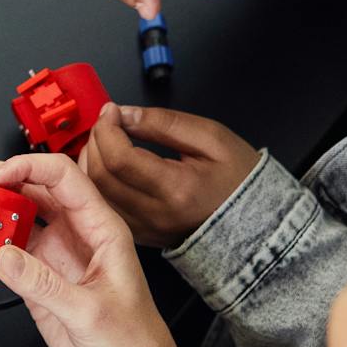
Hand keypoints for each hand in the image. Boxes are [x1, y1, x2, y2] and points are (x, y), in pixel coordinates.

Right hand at [0, 154, 182, 346]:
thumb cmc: (134, 343)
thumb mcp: (89, 312)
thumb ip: (43, 284)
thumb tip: (2, 254)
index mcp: (101, 228)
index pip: (62, 177)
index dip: (26, 168)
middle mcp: (76, 234)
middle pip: (33, 188)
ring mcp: (55, 254)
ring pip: (17, 215)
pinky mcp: (39, 277)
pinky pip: (7, 249)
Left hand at [81, 104, 260, 244]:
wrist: (256, 220)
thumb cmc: (239, 179)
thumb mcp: (211, 138)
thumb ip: (164, 123)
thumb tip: (125, 114)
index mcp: (177, 190)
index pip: (120, 159)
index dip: (107, 129)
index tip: (112, 110)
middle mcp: (156, 215)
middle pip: (102, 177)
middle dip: (95, 142)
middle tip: (107, 121)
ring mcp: (146, 230)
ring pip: (96, 196)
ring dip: (90, 163)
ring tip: (104, 139)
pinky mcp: (140, 236)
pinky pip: (105, 209)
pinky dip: (97, 184)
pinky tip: (106, 164)